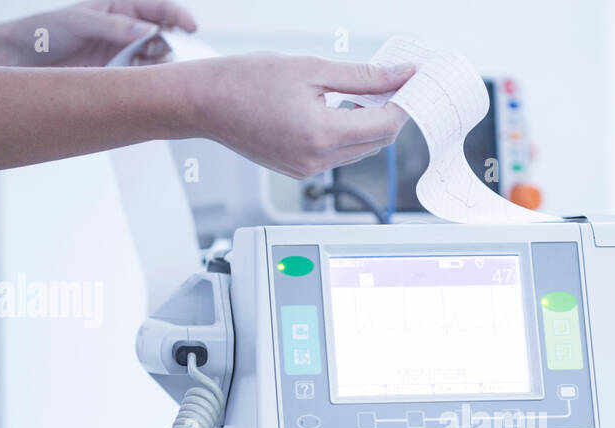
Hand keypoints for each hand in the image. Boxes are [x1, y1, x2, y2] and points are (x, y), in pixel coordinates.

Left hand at [0, 1, 196, 67]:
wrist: (20, 62)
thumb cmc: (44, 32)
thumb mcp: (80, 21)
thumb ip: (114, 26)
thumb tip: (149, 31)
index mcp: (119, 8)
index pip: (158, 8)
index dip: (177, 15)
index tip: (190, 27)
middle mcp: (126, 31)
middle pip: (164, 35)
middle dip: (175, 44)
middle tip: (176, 55)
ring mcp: (124, 56)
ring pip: (157, 60)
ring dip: (163, 66)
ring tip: (160, 72)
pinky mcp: (118, 78)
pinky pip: (142, 80)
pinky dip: (150, 83)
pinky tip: (151, 86)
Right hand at [189, 54, 414, 179]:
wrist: (204, 103)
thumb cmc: (246, 81)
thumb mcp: (311, 69)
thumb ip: (361, 77)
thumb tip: (399, 76)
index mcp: (321, 135)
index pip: (384, 126)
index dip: (403, 104)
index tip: (410, 84)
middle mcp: (316, 160)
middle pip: (376, 142)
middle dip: (389, 114)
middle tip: (390, 84)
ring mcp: (307, 170)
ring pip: (359, 151)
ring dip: (368, 125)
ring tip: (361, 94)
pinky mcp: (299, 171)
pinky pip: (338, 156)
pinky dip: (346, 134)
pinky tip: (338, 110)